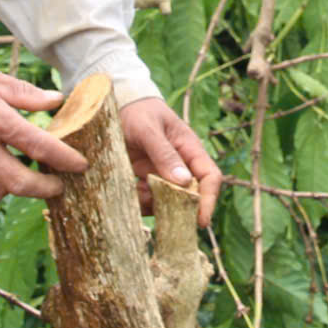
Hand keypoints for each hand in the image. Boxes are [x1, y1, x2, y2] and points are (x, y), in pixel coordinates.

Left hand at [120, 97, 220, 224]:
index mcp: (189, 149)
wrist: (117, 107)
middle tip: (166, 219)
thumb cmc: (137, 112)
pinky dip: (141, 201)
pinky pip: (148, 199)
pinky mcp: (146, 179)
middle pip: (191, 196)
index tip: (200, 220)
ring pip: (168, 201)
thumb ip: (164, 153)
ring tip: (139, 192)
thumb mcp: (148, 129)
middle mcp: (180, 165)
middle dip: (180, 209)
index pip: (210, 177)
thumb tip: (184, 182)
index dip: (208, 200)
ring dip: (156, 205)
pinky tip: (131, 189)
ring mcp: (162, 174)